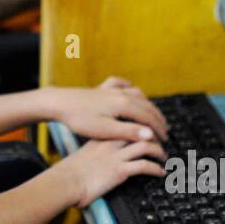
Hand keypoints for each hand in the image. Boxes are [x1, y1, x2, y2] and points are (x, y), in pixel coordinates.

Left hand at [46, 77, 167, 141]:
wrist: (59, 103)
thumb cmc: (81, 119)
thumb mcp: (106, 130)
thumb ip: (129, 131)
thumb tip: (150, 134)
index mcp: (124, 105)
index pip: (149, 117)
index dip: (159, 129)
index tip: (165, 139)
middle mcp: (121, 94)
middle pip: (146, 105)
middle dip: (157, 118)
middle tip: (165, 130)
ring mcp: (111, 89)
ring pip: (137, 94)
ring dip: (148, 104)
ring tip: (153, 113)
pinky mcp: (101, 88)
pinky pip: (120, 83)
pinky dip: (129, 86)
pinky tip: (130, 89)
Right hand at [57, 137, 166, 208]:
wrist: (66, 181)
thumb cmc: (71, 171)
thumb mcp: (85, 154)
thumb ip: (96, 150)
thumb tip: (103, 156)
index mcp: (102, 138)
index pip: (127, 126)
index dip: (141, 128)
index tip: (148, 132)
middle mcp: (111, 144)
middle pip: (139, 132)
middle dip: (154, 136)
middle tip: (162, 143)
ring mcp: (116, 156)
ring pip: (146, 146)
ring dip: (159, 152)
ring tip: (165, 157)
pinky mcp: (120, 171)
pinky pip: (144, 166)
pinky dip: (156, 168)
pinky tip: (160, 172)